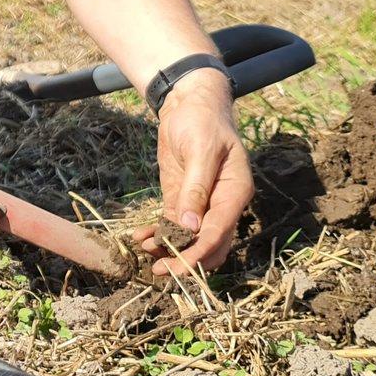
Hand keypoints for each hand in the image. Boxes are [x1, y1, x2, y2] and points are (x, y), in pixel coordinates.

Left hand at [135, 69, 252, 276]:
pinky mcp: (181, 200)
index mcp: (235, 193)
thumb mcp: (200, 150)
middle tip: (158, 271)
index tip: (177, 267)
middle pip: (208, 245)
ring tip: (144, 252)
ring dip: (168, 250)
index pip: (219, 233)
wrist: (189, 104)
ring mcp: (201, 204)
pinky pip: (172, 225)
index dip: (198, 253)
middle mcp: (221, 204)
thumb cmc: (202, 121)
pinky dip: (158, 234)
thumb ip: (196, 188)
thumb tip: (189, 226)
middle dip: (184, 260)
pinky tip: (139, 238)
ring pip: (189, 239)